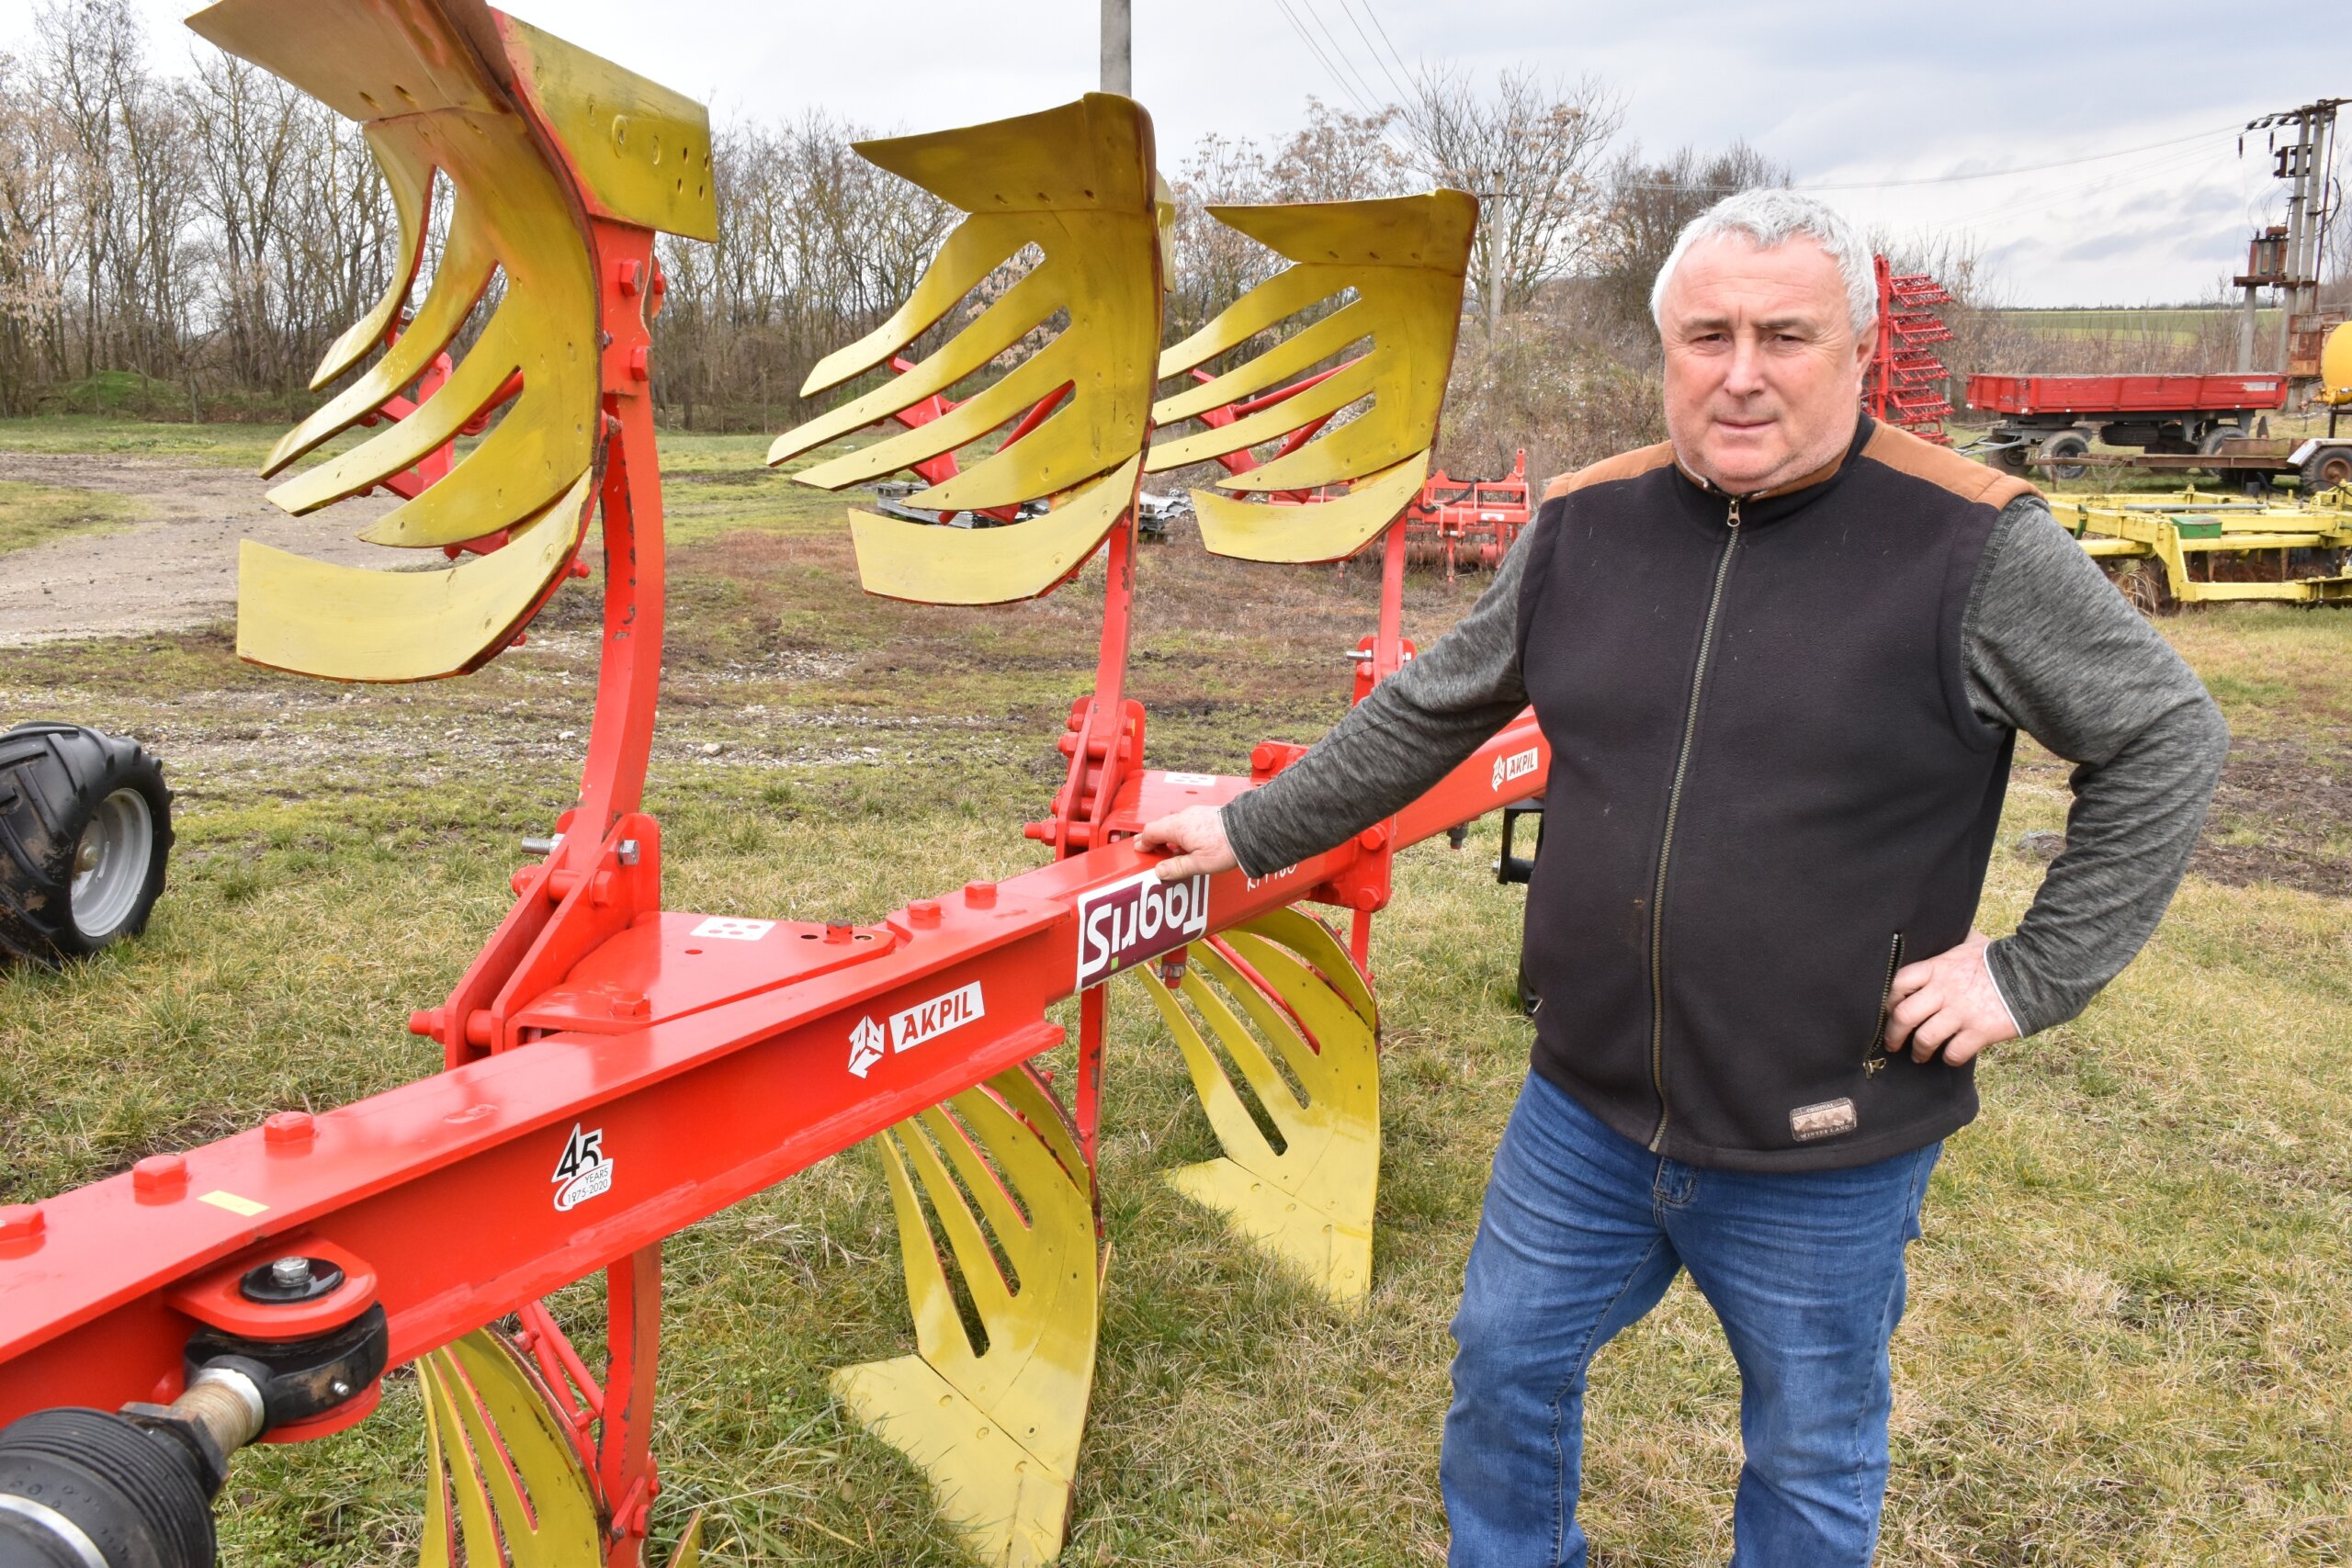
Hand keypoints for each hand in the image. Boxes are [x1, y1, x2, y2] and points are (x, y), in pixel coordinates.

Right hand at [1136, 804, 1236, 880]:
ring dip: (1167, 835)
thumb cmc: (1226, 847)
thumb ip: (1177, 867)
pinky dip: (1180, 832)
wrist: (1249, 831)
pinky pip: (1187, 822)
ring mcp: (1196, 813)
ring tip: (1167, 848)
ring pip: (1174, 823)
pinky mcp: (1207, 814)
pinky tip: (1187, 842)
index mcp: (1178, 828)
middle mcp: (1185, 817)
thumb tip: (1159, 871)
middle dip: (1153, 837)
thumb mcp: (1199, 863)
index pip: (1151, 831)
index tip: (1140, 849)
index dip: (1144, 841)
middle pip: (1162, 825)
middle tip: (1147, 846)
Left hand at [1883, 930, 2018, 1065]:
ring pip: (1925, 1039)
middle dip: (1893, 1033)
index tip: (1890, 1010)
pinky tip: (1950, 1056)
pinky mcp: (1980, 1031)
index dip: (1889, 1000)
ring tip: (1919, 1055)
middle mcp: (1944, 991)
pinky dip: (1949, 1059)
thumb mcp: (1971, 942)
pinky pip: (1954, 1053)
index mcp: (1938, 968)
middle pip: (1904, 1016)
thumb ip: (1951, 944)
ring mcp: (1961, 1012)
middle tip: (1893, 1042)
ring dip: (1919, 1051)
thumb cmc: (2001, 957)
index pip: (1898, 983)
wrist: (2037, 973)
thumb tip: (1940, 931)